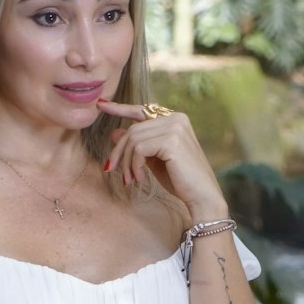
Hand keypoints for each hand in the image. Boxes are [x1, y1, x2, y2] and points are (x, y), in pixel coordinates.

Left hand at [97, 99, 228, 218]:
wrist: (202, 198)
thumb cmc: (180, 180)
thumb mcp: (154, 160)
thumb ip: (138, 144)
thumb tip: (114, 132)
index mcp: (175, 119)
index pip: (141, 110)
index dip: (120, 109)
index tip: (101, 105)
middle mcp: (176, 118)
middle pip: (133, 129)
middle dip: (119, 151)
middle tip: (111, 169)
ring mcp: (175, 127)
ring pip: (133, 139)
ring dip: (127, 162)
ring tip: (130, 179)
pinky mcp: (171, 140)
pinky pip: (139, 149)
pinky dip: (134, 165)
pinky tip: (140, 178)